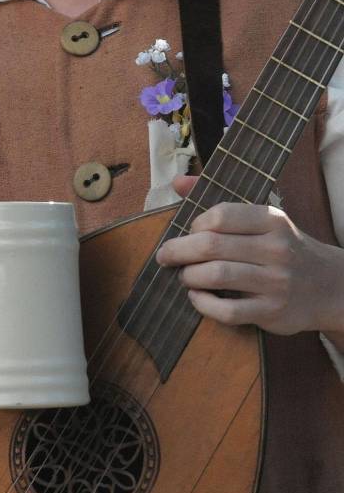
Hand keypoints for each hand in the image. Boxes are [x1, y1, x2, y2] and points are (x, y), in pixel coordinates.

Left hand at [155, 175, 343, 335]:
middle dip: (178, 251)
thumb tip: (177, 182)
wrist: (328, 287)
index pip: (219, 215)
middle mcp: (276, 249)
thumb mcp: (262, 220)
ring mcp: (276, 282)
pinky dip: (203, 304)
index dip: (195, 225)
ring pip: (216, 276)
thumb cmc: (281, 249)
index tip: (189, 233)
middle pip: (211, 246)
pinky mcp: (273, 311)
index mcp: (271, 221)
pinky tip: (197, 296)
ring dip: (189, 276)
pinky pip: (227, 310)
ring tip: (184, 276)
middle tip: (165, 256)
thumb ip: (219, 202)